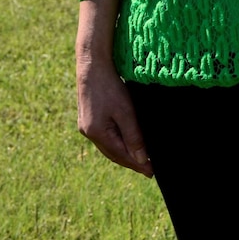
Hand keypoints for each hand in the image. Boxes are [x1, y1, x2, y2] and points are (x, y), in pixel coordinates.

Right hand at [76, 56, 151, 176]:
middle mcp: (89, 134)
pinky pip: (105, 138)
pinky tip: (125, 143)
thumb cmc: (110, 87)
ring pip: (109, 147)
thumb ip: (133, 136)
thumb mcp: (126, 112)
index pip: (121, 156)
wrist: (92, 67)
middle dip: (131, 162)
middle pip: (114, 154)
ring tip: (140, 160)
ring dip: (124, 154)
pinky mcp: (88, 119)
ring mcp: (87, 127)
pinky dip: (117, 143)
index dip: (137, 165)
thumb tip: (141, 159)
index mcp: (97, 134)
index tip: (152, 173)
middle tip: (148, 170)